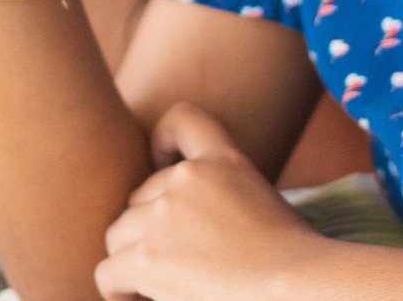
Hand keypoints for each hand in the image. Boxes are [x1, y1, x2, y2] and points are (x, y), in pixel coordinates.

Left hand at [96, 104, 327, 300]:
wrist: (294, 288)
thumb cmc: (293, 261)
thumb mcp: (265, 205)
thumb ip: (225, 196)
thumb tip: (198, 227)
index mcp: (223, 161)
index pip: (182, 119)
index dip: (161, 140)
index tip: (159, 165)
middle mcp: (187, 179)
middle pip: (138, 199)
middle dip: (149, 231)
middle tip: (181, 265)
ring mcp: (163, 215)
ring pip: (118, 236)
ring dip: (134, 261)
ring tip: (167, 286)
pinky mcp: (146, 257)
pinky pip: (107, 273)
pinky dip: (120, 292)